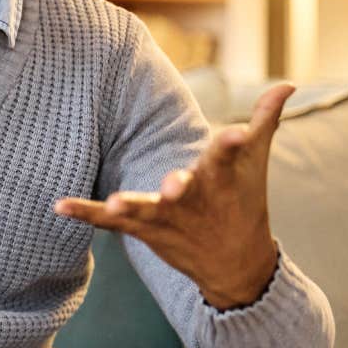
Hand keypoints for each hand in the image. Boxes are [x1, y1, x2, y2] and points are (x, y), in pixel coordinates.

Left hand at [54, 84, 294, 309]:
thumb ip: (265, 118)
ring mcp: (167, 216)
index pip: (229, 155)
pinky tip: (58, 205)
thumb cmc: (245, 202)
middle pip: (185, 189)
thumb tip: (289, 82)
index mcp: (221, 176)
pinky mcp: (144, 229)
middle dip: (179, 186)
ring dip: (129, 207)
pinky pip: (109, 222)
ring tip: (116, 202)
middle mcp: (194, 197)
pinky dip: (85, 213)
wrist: (236, 265)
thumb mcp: (255, 160)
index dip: (232, 143)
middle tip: (174, 186)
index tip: (236, 133)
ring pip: (146, 210)